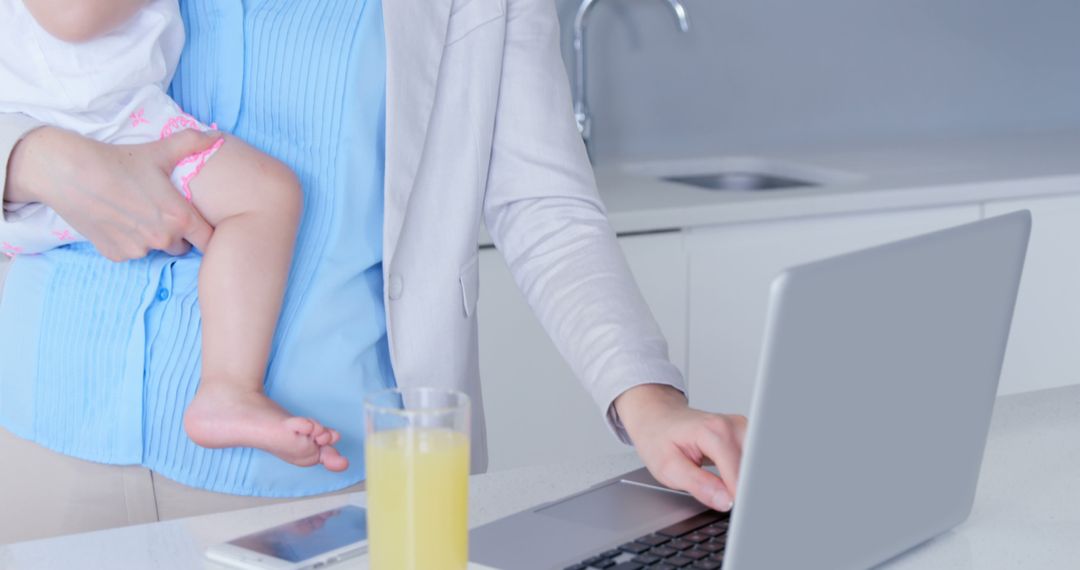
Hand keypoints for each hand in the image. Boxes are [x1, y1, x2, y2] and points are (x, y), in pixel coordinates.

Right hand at [7, 126, 220, 260]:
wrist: (69, 172)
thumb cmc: (119, 161)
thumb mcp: (159, 151)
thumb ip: (192, 144)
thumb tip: (217, 137)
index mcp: (180, 218)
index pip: (209, 240)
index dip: (208, 232)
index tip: (200, 223)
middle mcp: (162, 240)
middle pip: (182, 246)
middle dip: (178, 233)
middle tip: (161, 210)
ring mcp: (138, 250)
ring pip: (155, 249)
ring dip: (152, 237)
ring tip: (136, 211)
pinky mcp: (115, 255)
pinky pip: (131, 252)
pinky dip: (127, 240)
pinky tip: (117, 219)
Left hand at [615, 384, 747, 511]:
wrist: (657, 418)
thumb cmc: (658, 438)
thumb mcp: (668, 468)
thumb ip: (699, 485)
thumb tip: (727, 501)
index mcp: (714, 432)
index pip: (739, 474)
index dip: (739, 497)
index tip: (736, 512)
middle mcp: (733, 426)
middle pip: (754, 469)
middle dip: (748, 490)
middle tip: (730, 503)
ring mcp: (742, 428)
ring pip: (758, 466)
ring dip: (749, 483)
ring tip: (728, 490)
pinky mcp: (745, 434)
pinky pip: (754, 461)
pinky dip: (748, 475)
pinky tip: (735, 482)